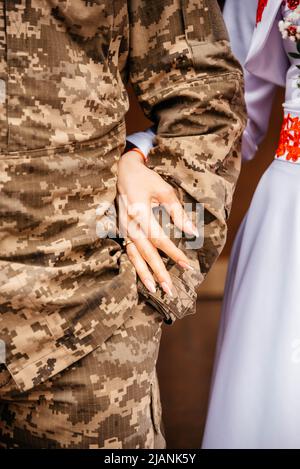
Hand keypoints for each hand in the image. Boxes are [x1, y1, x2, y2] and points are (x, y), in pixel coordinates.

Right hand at [117, 151, 198, 295]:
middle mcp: (128, 223)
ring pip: (133, 255)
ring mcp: (122, 228)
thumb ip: (177, 212)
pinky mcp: (120, 231)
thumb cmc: (146, 179)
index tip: (187, 265)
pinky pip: (128, 251)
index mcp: (139, 212)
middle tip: (169, 289)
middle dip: (157, 271)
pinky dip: (135, 265)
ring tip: (154, 290)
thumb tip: (192, 232)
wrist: (123, 172)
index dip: (172, 253)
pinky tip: (143, 277)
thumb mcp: (164, 191)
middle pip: (145, 252)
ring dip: (143, 273)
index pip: (158, 238)